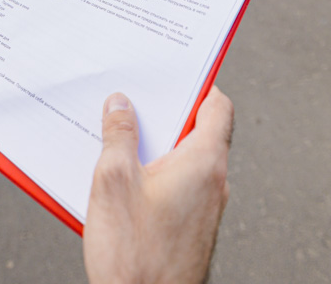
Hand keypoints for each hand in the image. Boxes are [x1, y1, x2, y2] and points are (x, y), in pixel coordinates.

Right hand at [84, 87, 232, 283]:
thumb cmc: (134, 257)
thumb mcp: (113, 182)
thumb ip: (119, 136)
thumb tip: (121, 104)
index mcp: (204, 163)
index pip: (217, 107)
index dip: (197, 84)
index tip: (172, 73)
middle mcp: (213, 184)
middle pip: (198, 132)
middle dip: (164, 116)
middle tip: (131, 104)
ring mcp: (204, 210)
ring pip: (183, 163)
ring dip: (154, 150)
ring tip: (116, 145)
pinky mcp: (190, 231)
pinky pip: (176, 190)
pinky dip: (154, 179)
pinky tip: (121, 185)